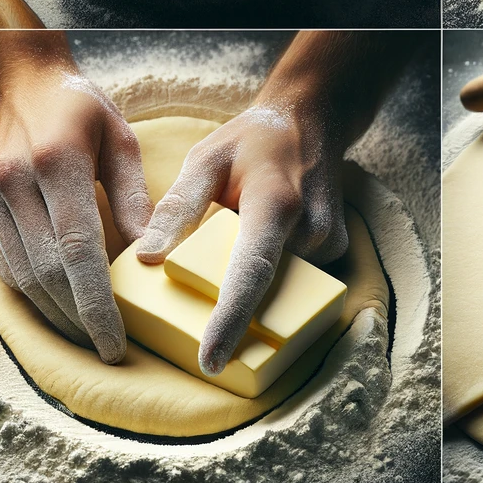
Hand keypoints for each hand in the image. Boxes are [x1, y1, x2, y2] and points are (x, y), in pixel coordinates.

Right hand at [0, 49, 150, 363]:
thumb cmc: (82, 108)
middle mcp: (14, 184)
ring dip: (56, 313)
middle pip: (47, 272)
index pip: (77, 249)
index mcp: (56, 164)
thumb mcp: (121, 140)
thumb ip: (136, 196)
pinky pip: (7, 265)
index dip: (97, 302)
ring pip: (22, 276)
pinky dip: (34, 293)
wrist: (22, 84)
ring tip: (91, 338)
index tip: (117, 339)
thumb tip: (152, 254)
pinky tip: (61, 309)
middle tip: (111, 349)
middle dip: (79, 319)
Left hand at [136, 101, 347, 376]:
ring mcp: (328, 241)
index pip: (252, 272)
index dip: (231, 319)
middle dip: (230, 308)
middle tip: (199, 290)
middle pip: (266, 289)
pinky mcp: (334, 249)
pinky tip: (256, 240)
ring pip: (280, 287)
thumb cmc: (252, 140)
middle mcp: (311, 228)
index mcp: (276, 204)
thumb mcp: (206, 158)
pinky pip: (293, 278)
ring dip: (250, 286)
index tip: (211, 361)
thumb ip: (178, 207)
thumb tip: (148, 258)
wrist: (311, 122)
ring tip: (231, 244)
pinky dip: (269, 273)